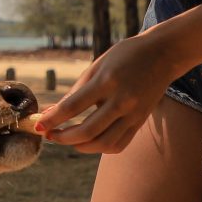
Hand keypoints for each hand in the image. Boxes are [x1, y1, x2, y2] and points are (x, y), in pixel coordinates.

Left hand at [33, 32, 184, 154]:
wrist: (163, 54)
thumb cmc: (125, 56)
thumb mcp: (97, 66)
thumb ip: (76, 91)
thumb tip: (51, 111)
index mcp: (107, 81)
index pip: (73, 107)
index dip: (52, 119)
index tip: (38, 125)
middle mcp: (121, 100)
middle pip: (87, 131)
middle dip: (63, 137)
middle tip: (50, 134)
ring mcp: (133, 114)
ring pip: (103, 143)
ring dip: (80, 146)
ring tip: (67, 139)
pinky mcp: (140, 122)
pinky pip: (119, 144)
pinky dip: (100, 147)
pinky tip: (89, 141)